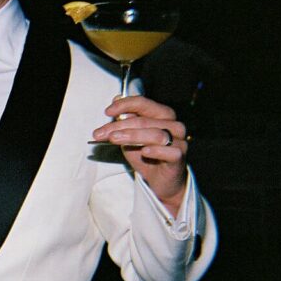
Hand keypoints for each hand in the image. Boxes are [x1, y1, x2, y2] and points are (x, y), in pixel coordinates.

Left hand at [91, 95, 188, 214]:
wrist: (159, 181)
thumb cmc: (145, 155)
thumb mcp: (130, 137)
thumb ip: (124, 120)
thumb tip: (116, 99)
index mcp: (162, 115)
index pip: (143, 103)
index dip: (124, 105)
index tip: (107, 112)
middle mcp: (173, 125)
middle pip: (145, 120)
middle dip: (120, 126)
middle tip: (100, 134)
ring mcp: (179, 141)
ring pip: (156, 134)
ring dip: (132, 136)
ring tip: (113, 140)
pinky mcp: (179, 157)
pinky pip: (170, 152)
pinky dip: (156, 151)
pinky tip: (144, 152)